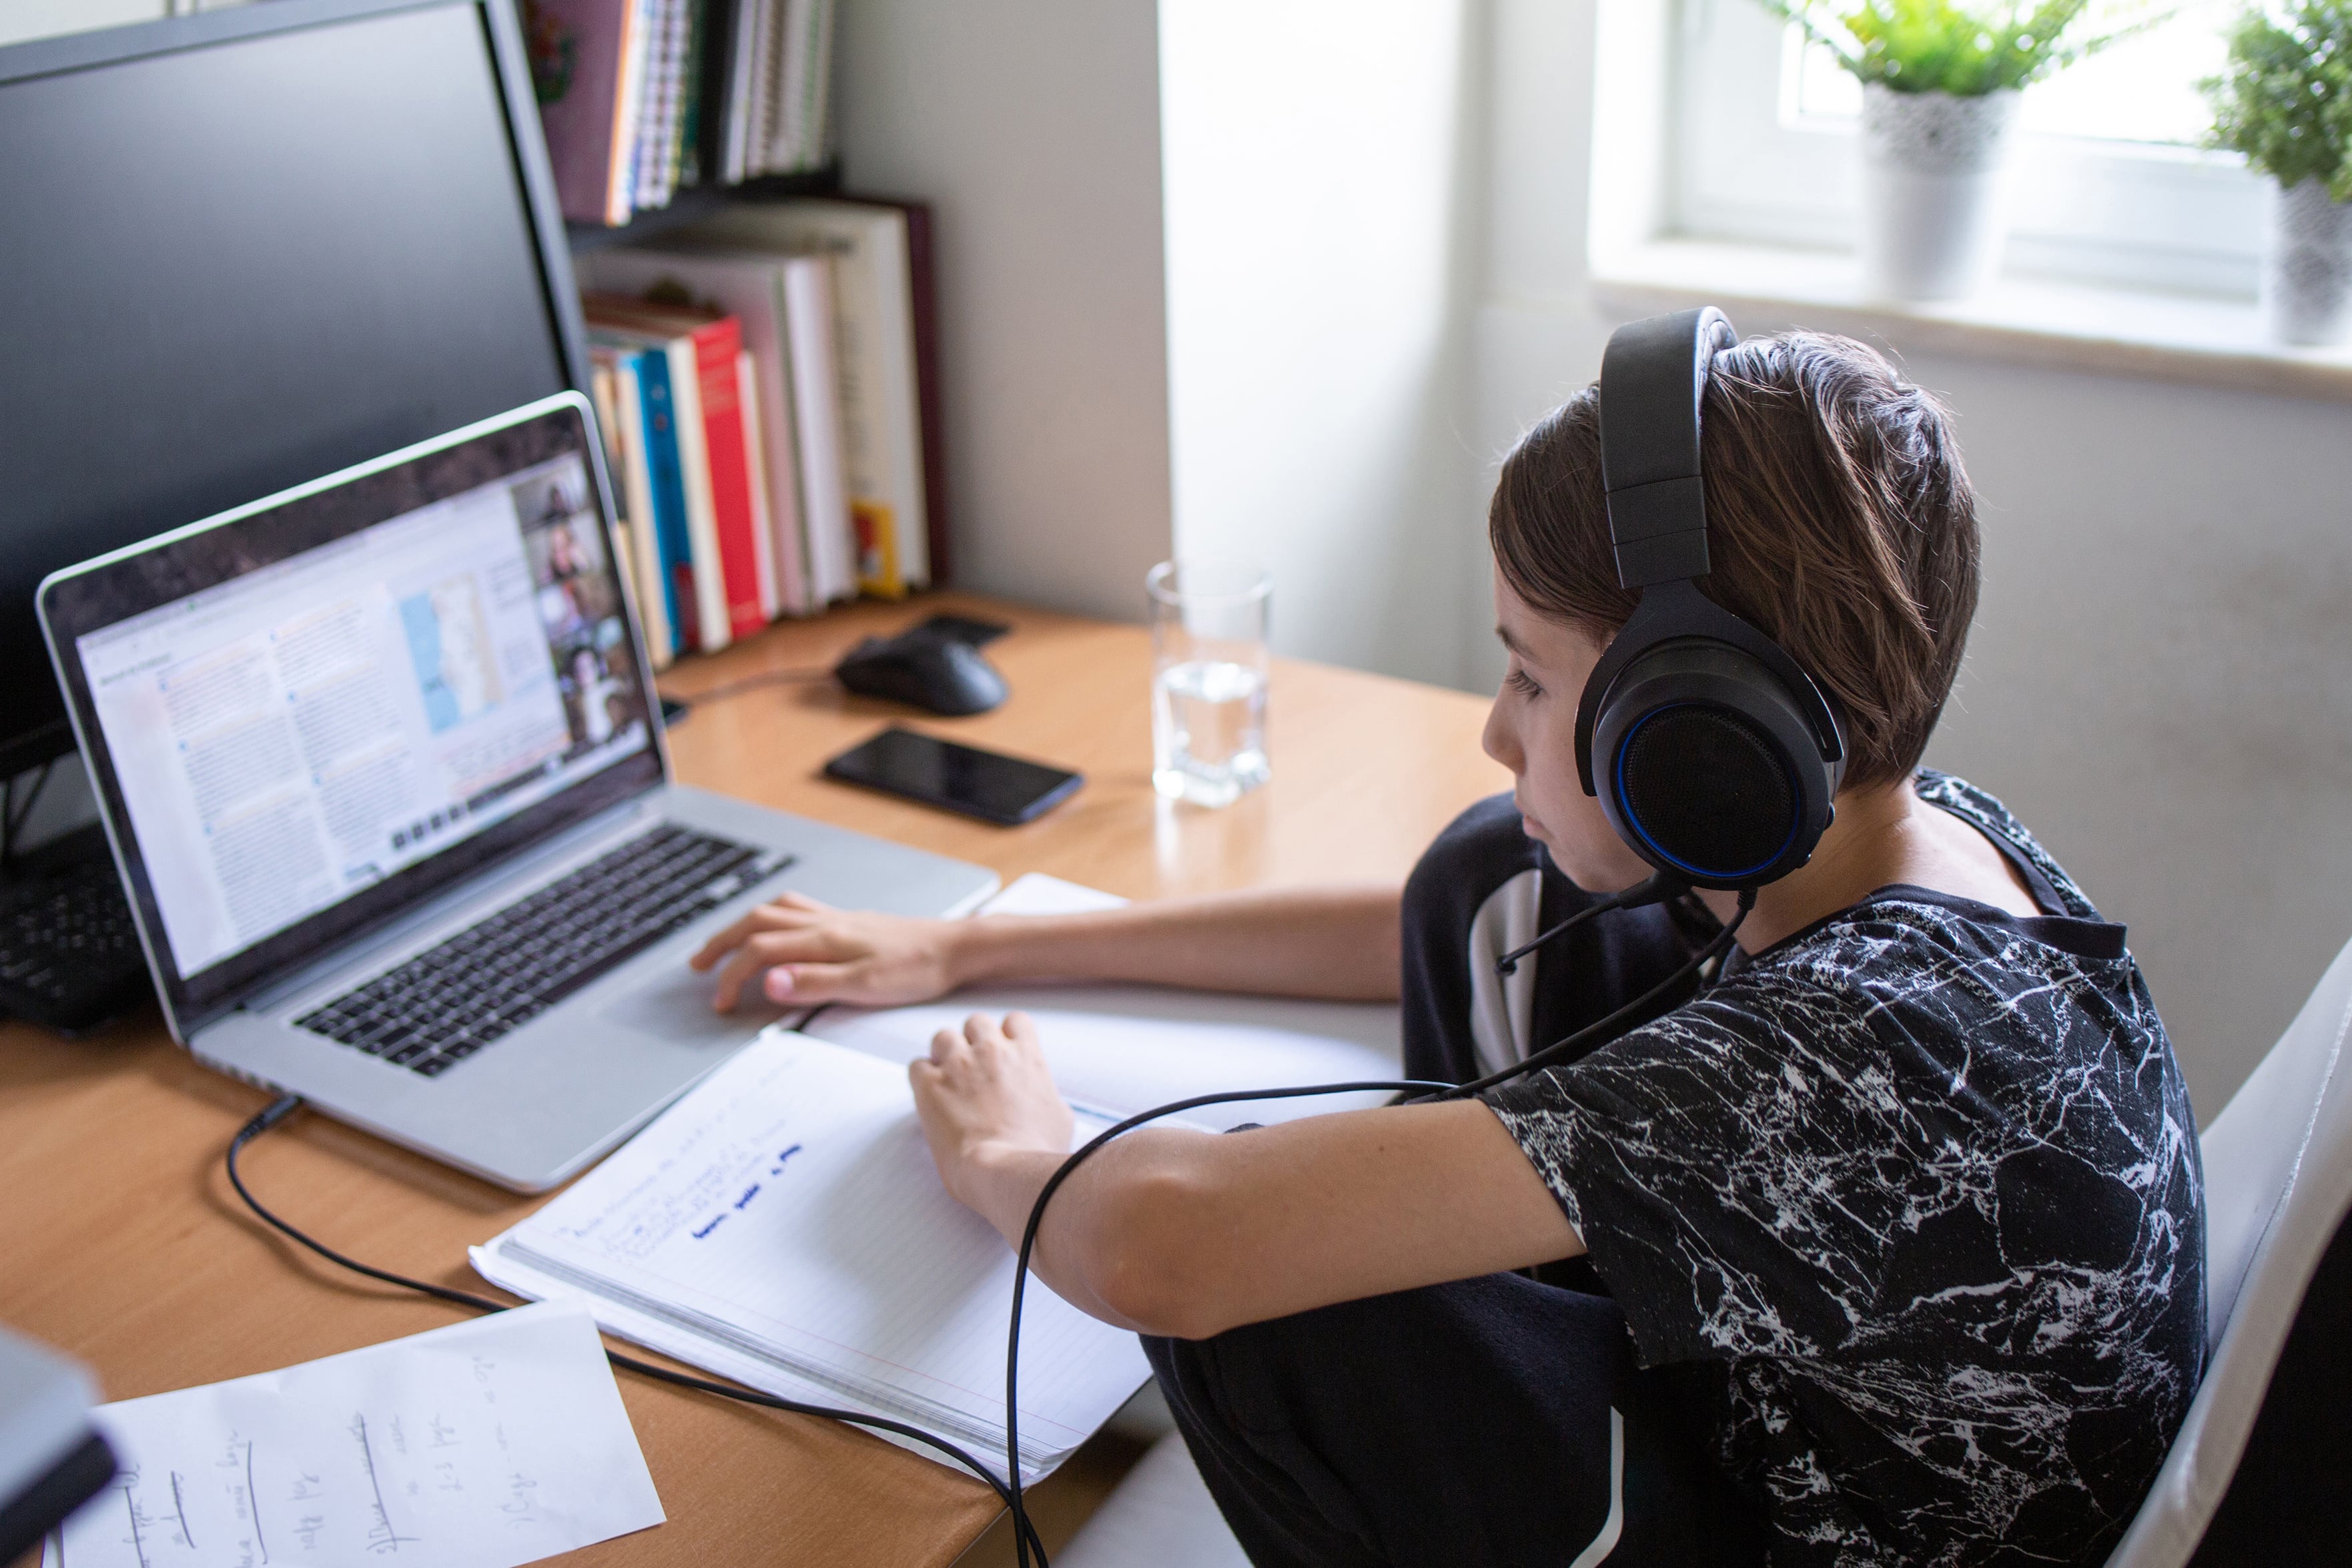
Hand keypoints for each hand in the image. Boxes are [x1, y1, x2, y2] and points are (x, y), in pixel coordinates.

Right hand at [688, 892, 963, 1010]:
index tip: (719, 1002)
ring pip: (775, 911)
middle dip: (722, 942)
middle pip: (757, 922)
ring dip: (743, 925)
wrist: (954, 949)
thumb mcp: (865, 986)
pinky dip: (773, 916)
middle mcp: (825, 922)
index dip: (732, 976)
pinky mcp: (850, 921)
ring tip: (725, 943)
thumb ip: (813, 983)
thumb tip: (767, 981)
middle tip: (698, 965)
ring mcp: (837, 918)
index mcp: (824, 939)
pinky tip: (777, 927)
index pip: (760, 952)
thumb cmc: (916, 969)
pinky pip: (798, 909)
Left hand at [908, 1012, 1073, 1212]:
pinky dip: (921, 1077)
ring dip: (944, 1055)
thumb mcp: (1060, 1116)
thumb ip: (1047, 1095)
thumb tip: (1042, 1096)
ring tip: (946, 1080)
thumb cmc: (1036, 1152)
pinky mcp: (930, 1085)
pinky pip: (917, 1065)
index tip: (1003, 1054)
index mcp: (1026, 1055)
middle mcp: (992, 1051)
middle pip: (976, 1022)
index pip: (1015, 1021)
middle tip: (972, 1068)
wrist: (1003, 1169)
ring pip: (943, 1036)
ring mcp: (959, 1065)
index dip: (1006, 1036)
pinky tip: (929, 1096)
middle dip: (972, 1041)